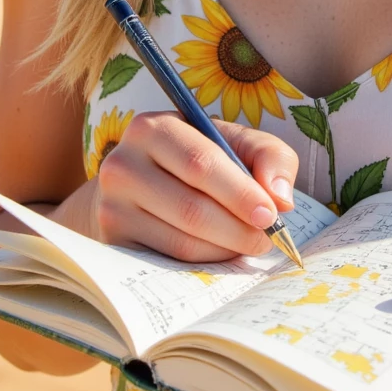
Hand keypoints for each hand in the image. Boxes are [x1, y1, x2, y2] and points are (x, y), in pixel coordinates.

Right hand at [91, 111, 298, 261]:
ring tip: (248, 243)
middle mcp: (122, 164)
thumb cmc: (200, 158)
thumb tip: (280, 198)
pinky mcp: (112, 242)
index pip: (200, 163)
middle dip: (238, 228)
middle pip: (190, 208)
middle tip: (268, 238)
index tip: (270, 214)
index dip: (239, 192)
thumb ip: (270, 157)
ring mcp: (111, 206)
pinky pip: (167, 262)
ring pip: (181, 241)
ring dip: (225, 249)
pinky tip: (220, 252)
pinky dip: (203, 263)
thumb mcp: (237, 143)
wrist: (141, 183)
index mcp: (152, 127)